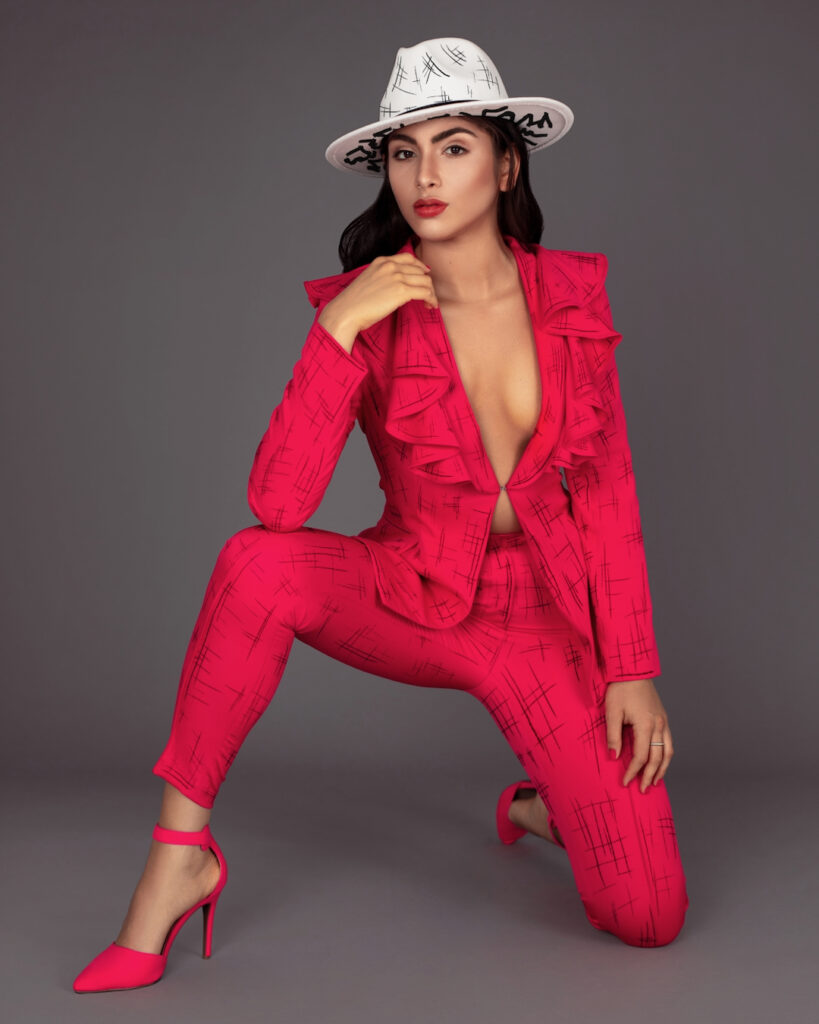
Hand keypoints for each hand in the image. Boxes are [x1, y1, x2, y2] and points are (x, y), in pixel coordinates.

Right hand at [318, 252, 438, 345]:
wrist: (346, 312)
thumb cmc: (354, 303)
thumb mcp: (368, 281)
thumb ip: (383, 278)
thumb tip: (397, 287)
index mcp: (381, 261)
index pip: (408, 258)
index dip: (420, 267)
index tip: (424, 276)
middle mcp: (390, 266)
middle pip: (420, 270)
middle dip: (426, 283)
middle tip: (428, 296)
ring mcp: (396, 277)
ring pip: (425, 281)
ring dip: (431, 293)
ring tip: (430, 303)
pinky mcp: (401, 291)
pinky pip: (425, 293)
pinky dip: (431, 299)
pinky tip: (430, 306)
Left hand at [605, 678, 673, 791]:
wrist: (633, 670)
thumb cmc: (620, 689)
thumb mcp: (612, 712)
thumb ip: (613, 735)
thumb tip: (614, 757)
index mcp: (645, 725)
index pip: (640, 756)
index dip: (633, 771)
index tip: (625, 782)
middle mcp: (658, 725)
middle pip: (657, 758)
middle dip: (649, 775)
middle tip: (642, 789)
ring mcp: (663, 721)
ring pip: (667, 752)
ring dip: (662, 769)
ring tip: (655, 781)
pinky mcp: (663, 717)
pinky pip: (668, 742)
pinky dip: (666, 755)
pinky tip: (661, 761)